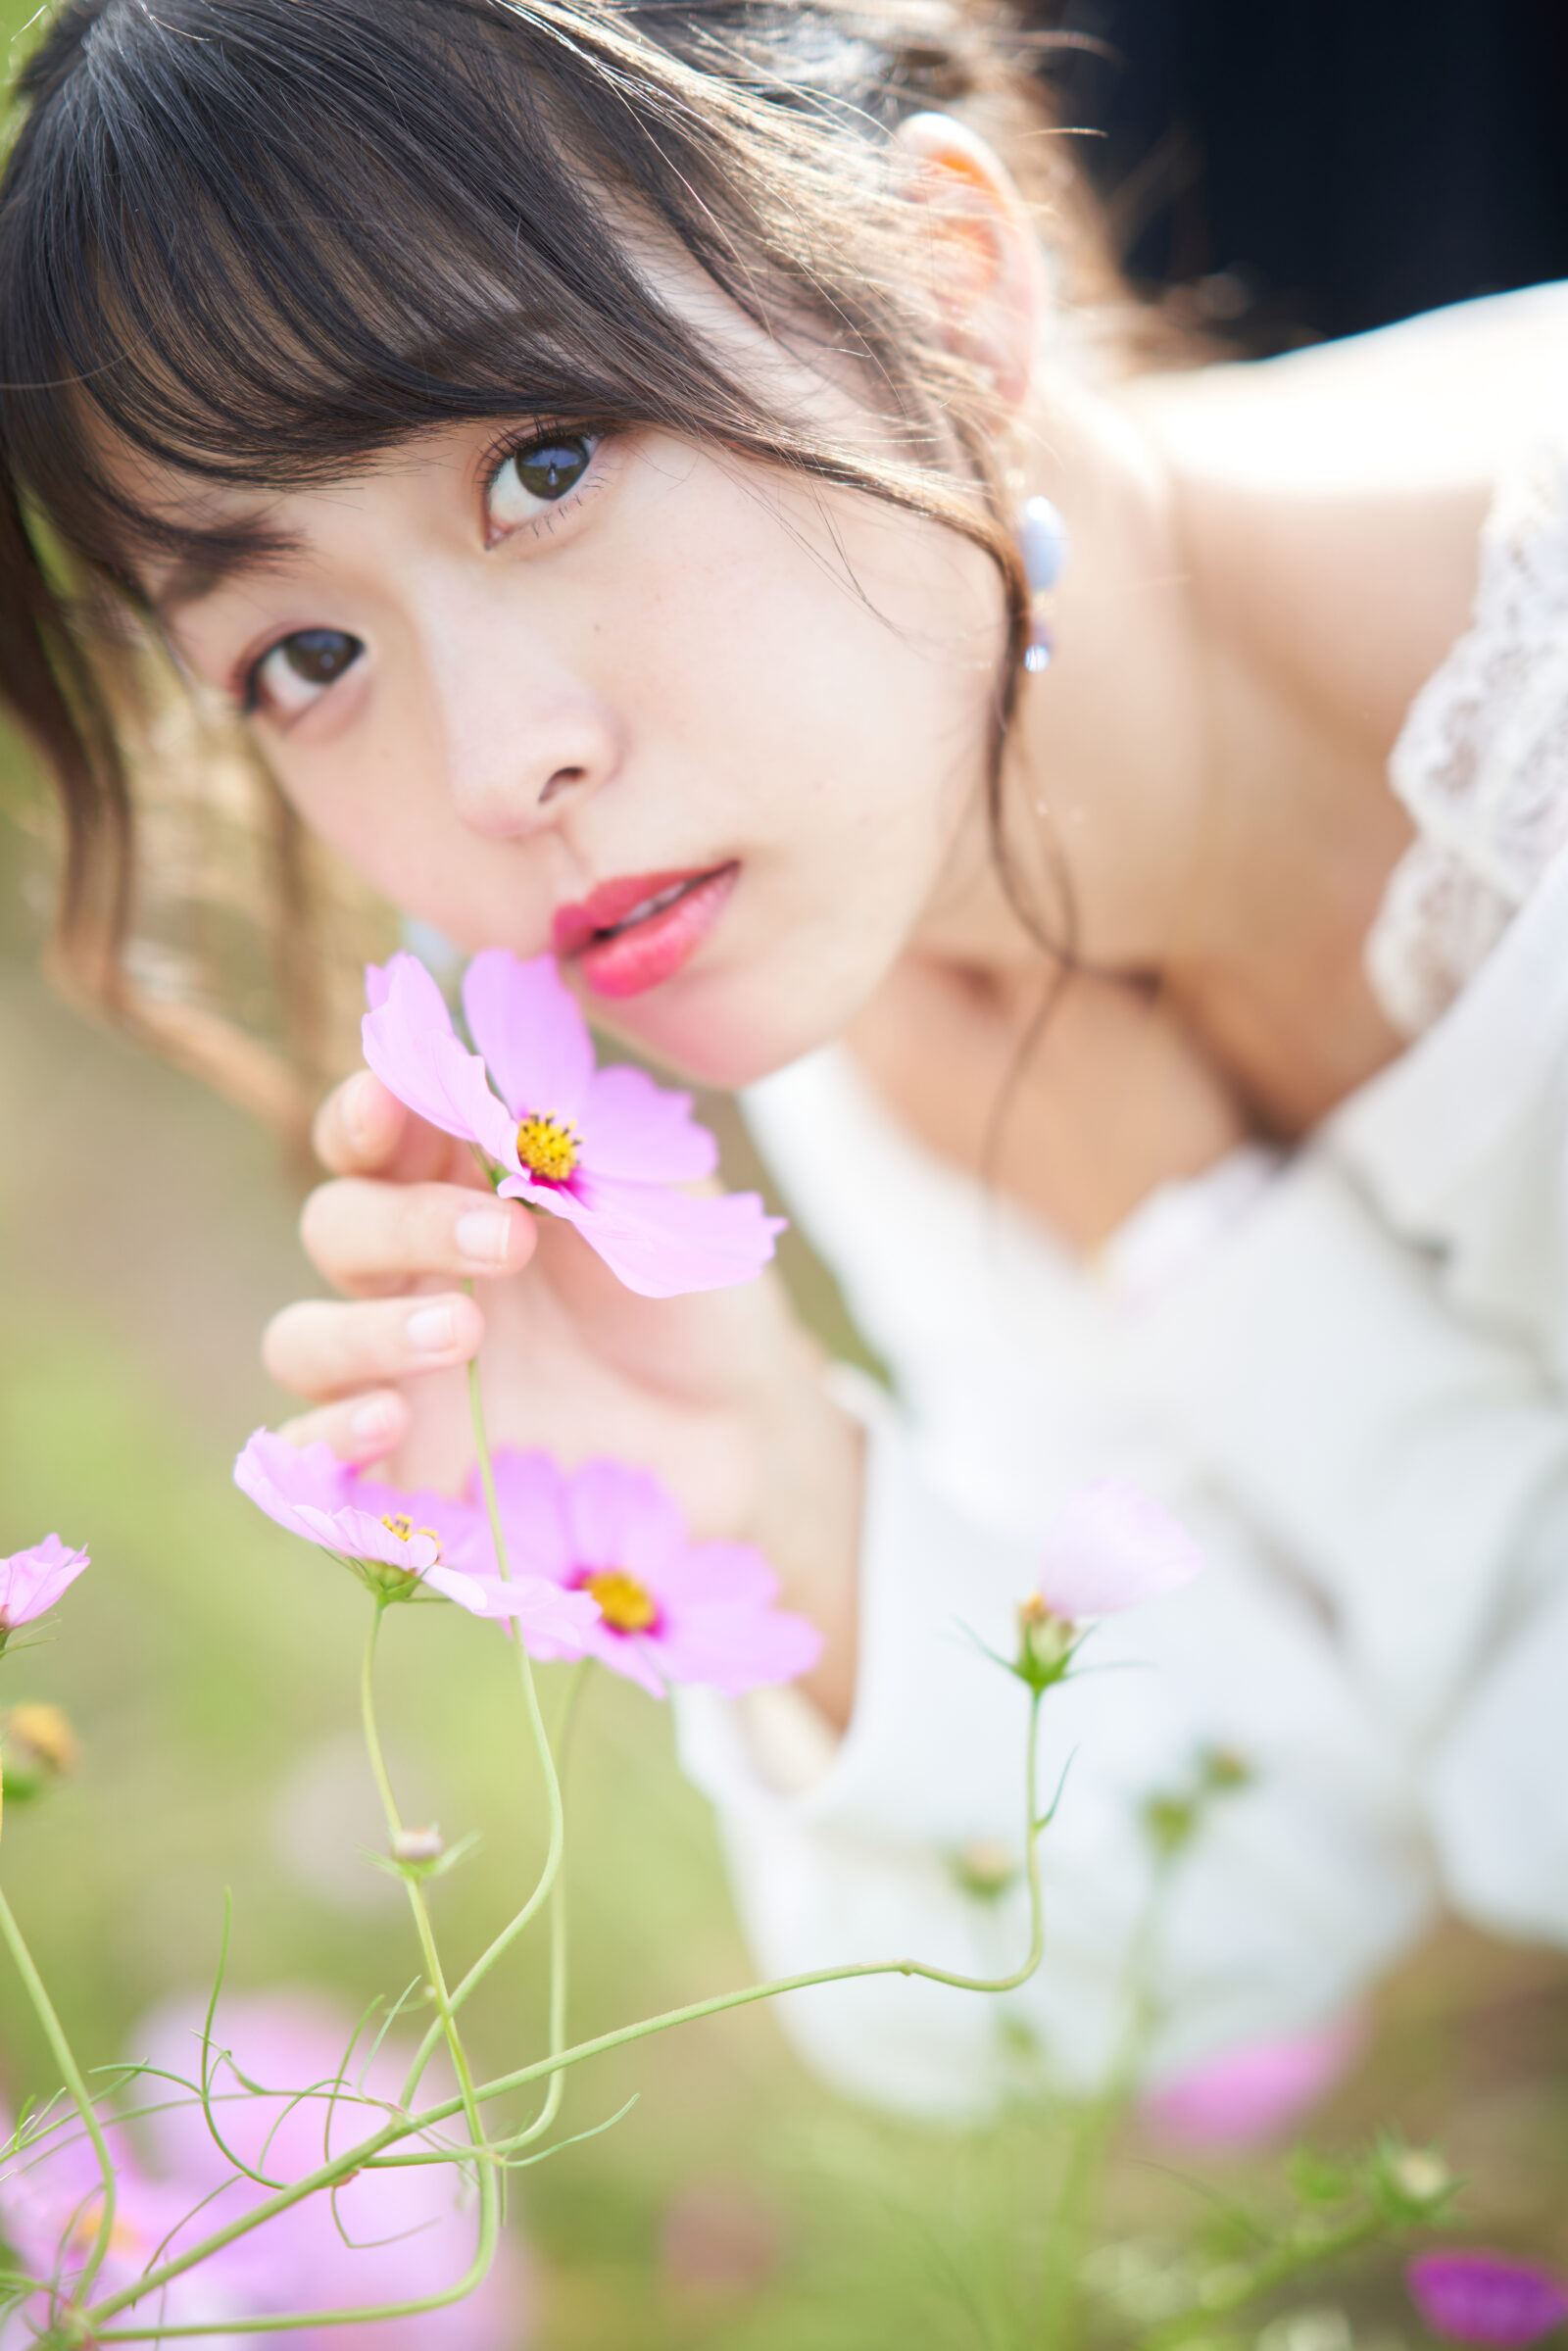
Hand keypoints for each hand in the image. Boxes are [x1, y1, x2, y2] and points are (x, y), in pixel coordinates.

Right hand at [264, 1069, 861, 1720]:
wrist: (745, 1432)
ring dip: (366, 1329)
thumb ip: (574, 1145)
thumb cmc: (698, 1300)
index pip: (374, 1133)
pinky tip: (387, 1420)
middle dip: (405, 1223)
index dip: (365, 1112)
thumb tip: (498, 1096)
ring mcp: (398, 1375)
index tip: (390, 1101)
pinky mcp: (400, 1468)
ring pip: (303, 1338)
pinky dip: (325, 1432)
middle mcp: (415, 1275)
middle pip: (335, 1227)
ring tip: (464, 1334)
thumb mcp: (658, 1203)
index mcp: (464, 1187)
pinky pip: (310, 1453)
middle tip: (510, 1240)